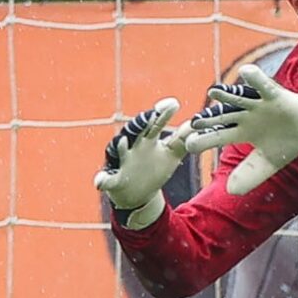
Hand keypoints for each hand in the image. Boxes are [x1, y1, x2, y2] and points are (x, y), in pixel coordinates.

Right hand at [94, 97, 192, 227]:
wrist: (137, 193)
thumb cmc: (155, 168)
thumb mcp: (172, 154)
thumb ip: (182, 140)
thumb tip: (197, 126)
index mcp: (148, 140)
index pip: (156, 124)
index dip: (163, 114)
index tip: (174, 103)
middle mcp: (133, 147)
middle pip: (137, 132)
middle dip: (142, 124)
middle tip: (151, 115)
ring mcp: (122, 162)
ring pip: (117, 152)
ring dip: (119, 147)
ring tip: (122, 140)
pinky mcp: (113, 180)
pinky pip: (105, 180)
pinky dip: (103, 180)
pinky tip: (100, 181)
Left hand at [185, 64, 297, 195]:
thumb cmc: (287, 145)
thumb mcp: (267, 164)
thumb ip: (250, 176)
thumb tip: (230, 190)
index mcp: (242, 132)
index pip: (218, 136)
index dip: (204, 139)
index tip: (189, 145)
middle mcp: (246, 116)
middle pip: (223, 117)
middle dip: (209, 119)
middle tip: (193, 123)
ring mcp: (259, 105)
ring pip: (239, 99)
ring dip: (226, 95)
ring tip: (213, 92)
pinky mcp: (275, 96)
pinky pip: (264, 86)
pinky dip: (256, 79)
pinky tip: (246, 72)